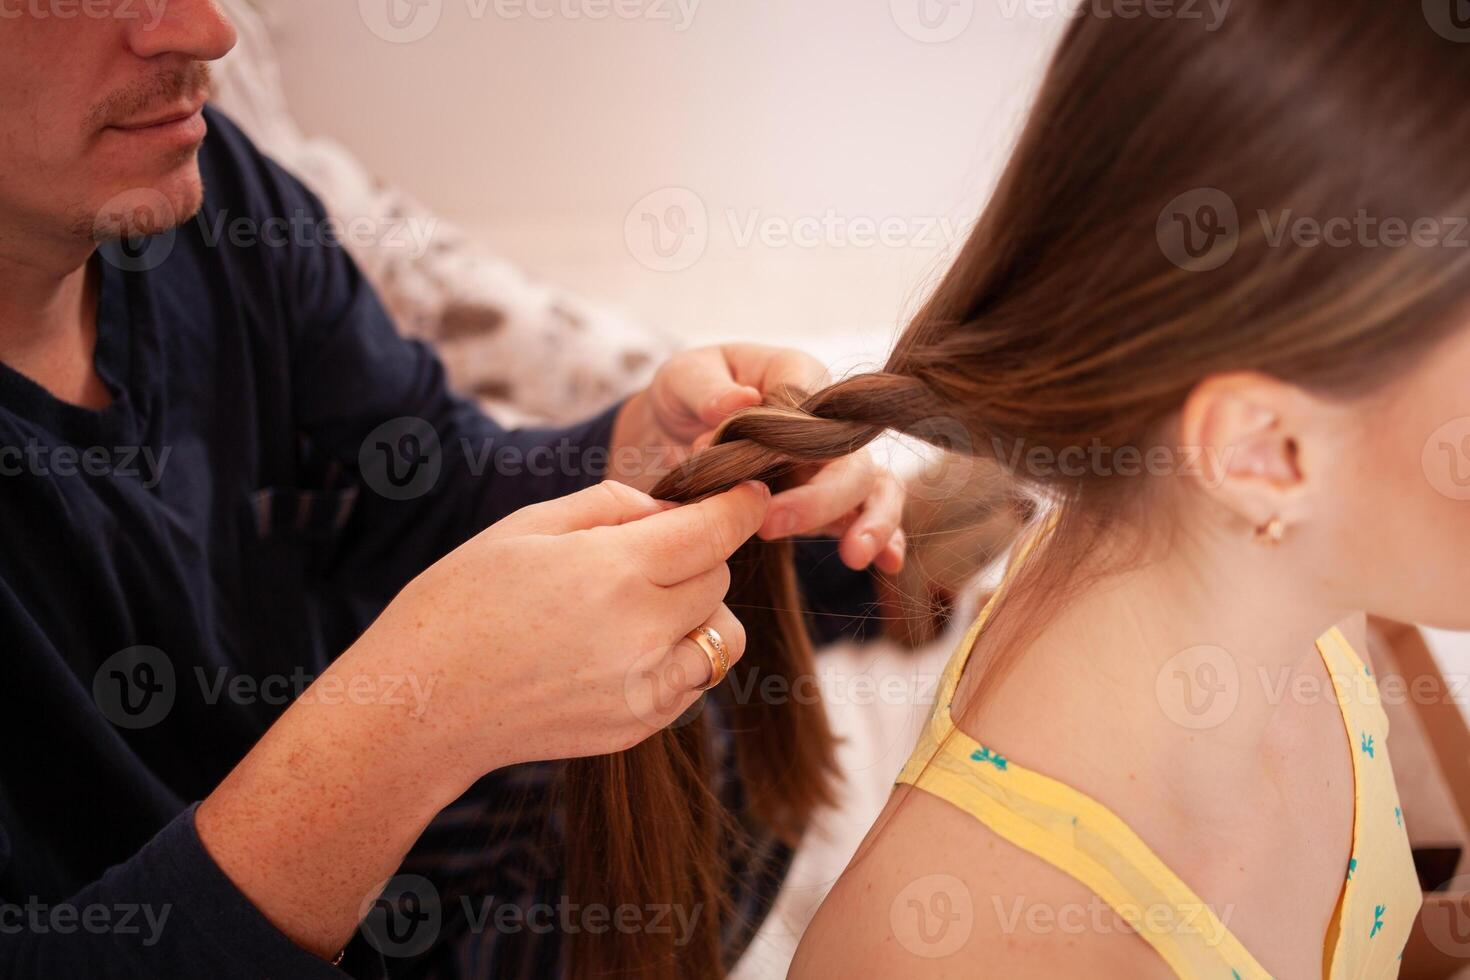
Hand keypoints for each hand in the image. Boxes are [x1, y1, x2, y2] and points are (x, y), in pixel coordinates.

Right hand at [197, 480, 767, 958]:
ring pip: (721, 636)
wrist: (419, 705)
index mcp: (615, 570)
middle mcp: (641, 633)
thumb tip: (669, 509)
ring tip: (639, 605)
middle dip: (699, 555)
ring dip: (697, 612)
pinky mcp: (638, 726)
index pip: (717, 530)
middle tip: (646, 552)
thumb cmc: (461, 601)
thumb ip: (612, 506)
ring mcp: (643, 688)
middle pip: (719, 579)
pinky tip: (620, 647)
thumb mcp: (529, 525)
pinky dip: (676, 657)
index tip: (745, 492)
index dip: (739, 505)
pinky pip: (691, 681)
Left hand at [612, 343, 906, 573]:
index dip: (787, 437)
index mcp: (796, 377)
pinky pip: (867, 518)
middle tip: (769, 527)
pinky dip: (884, 540)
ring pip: (874, 489)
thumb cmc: (687, 393)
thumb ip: (707, 390)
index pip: (815, 406)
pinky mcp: (829, 502)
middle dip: (818, 498)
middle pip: (849, 458)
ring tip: (854, 556)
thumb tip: (741, 402)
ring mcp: (832, 465)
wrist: (672, 430)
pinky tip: (887, 564)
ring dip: (872, 523)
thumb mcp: (683, 378)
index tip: (730, 455)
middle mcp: (826, 424)